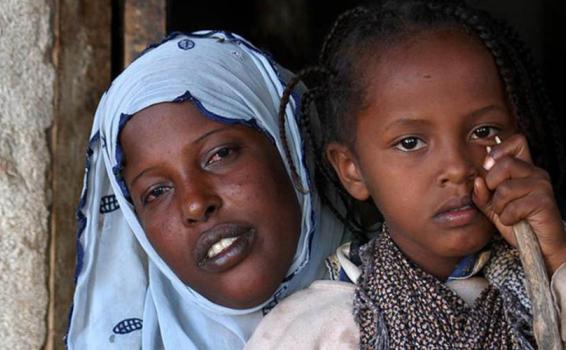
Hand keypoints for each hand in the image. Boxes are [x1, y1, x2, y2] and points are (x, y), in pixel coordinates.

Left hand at [472, 133, 565, 274]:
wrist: (539, 246)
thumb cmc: (517, 223)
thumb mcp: (493, 207)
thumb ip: (482, 194)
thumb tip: (478, 181)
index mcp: (523, 169)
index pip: (517, 141)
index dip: (499, 150)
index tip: (488, 167)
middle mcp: (535, 173)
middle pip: (505, 163)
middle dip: (492, 184)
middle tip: (496, 200)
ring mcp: (542, 186)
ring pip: (505, 188)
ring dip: (499, 206)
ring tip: (507, 214)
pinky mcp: (544, 201)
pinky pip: (513, 206)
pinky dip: (507, 218)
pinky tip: (515, 221)